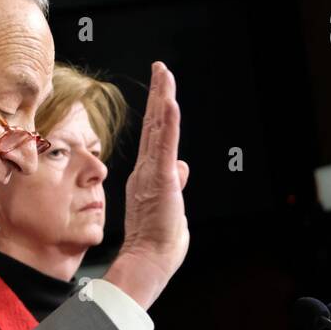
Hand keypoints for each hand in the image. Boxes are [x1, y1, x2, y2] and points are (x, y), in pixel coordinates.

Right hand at [105, 62, 189, 308]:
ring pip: (158, 129)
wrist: (149, 261)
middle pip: (155, 125)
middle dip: (158, 94)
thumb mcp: (173, 206)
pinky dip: (168, 123)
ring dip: (162, 99)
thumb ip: (176, 184)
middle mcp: (146, 170)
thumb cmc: (158, 242)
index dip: (158, 111)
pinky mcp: (161, 180)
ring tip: (164, 74)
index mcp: (149, 176)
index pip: (156, 137)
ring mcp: (152, 173)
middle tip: (161, 68)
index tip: (161, 89)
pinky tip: (170, 102)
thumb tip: (184, 167)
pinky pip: (165, 146)